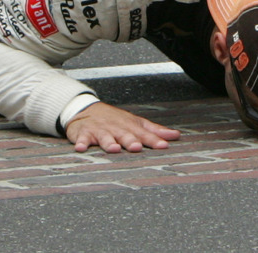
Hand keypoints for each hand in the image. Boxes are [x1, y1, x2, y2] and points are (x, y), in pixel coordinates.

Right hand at [65, 102, 180, 152]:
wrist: (86, 109)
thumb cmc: (115, 120)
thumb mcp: (135, 123)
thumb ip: (154, 131)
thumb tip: (175, 135)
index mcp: (129, 126)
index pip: (144, 134)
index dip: (153, 140)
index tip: (163, 146)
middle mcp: (116, 128)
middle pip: (124, 135)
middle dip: (130, 141)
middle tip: (136, 147)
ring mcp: (99, 130)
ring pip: (105, 137)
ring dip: (109, 142)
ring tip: (114, 149)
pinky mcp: (83, 133)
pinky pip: (81, 139)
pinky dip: (81, 143)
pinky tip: (81, 148)